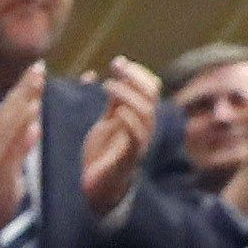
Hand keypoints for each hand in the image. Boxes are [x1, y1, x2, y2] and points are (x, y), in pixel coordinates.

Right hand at [0, 68, 42, 244]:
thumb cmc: (1, 190)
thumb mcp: (10, 161)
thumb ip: (22, 140)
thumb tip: (38, 120)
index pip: (10, 109)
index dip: (24, 87)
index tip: (39, 67)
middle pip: (8, 115)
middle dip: (23, 92)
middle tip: (39, 70)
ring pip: (8, 134)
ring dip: (22, 113)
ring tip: (36, 95)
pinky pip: (11, 160)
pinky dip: (23, 144)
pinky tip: (35, 130)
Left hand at [80, 55, 160, 216]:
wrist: (96, 186)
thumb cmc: (103, 153)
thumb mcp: (106, 122)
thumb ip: (113, 102)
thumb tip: (111, 75)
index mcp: (140, 116)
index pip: (149, 87)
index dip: (136, 73)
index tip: (118, 61)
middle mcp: (145, 126)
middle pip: (151, 95)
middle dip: (135, 77)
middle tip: (117, 66)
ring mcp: (139, 141)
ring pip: (146, 112)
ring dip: (129, 95)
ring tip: (110, 85)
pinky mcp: (130, 157)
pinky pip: (138, 137)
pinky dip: (130, 121)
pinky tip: (119, 112)